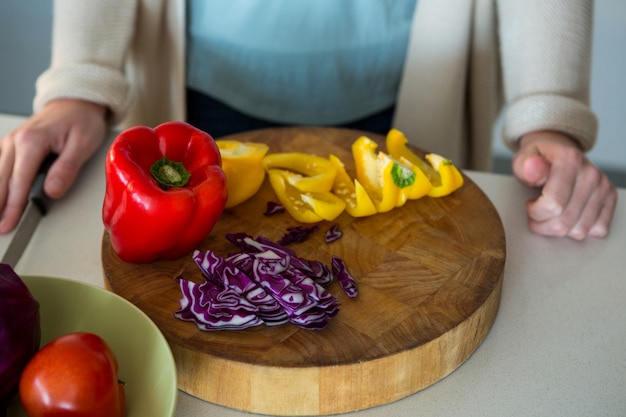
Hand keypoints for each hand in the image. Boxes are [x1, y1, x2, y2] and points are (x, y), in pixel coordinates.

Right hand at [0, 99, 106, 232]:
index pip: (19, 180)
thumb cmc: (82, 121)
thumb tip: (52, 191)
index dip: (14, 206)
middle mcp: (15, 140)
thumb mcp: (83, 144)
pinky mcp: (11, 145)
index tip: (9, 223)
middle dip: (0, 207)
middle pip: (2, 180)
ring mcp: (10, 142)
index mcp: (32, 141)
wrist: (77, 103)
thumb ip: (67, 168)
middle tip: (1, 229)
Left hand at [512, 130, 617, 239]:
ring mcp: (603, 186)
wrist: (558, 150)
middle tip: (535, 213)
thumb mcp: (523, 159)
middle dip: (543, 225)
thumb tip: (533, 167)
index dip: (535, 212)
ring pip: (580, 230)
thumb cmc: (538, 159)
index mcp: (569, 160)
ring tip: (550, 213)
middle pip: (565, 222)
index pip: (553, 205)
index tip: (529, 204)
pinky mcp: (610, 198)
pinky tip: (568, 215)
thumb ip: (524, 166)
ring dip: (559, 229)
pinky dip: (578, 229)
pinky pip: (597, 230)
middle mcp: (591, 173)